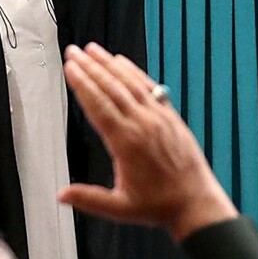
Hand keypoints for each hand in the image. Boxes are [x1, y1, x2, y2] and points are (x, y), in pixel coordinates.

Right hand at [59, 43, 236, 240]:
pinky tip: (122, 62)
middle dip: (90, 68)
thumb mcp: (119, 208)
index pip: (99, 106)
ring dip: (109, 64)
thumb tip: (61, 195)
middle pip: (111, 89)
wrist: (195, 202)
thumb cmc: (158, 206)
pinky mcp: (170, 116)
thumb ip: (89, 199)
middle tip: (73, 51)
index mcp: (127, 143)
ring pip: (130, 83)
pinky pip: (149, 88)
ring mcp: (158, 118)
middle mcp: (142, 124)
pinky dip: (134, 72)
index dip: (82, 85)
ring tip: (92, 49)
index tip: (70, 68)